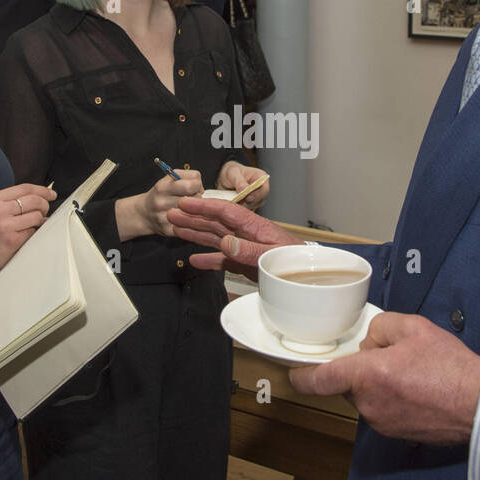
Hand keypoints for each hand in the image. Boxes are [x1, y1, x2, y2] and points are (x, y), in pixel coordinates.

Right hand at [0, 183, 54, 288]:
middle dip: (45, 205)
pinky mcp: (11, 241)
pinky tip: (26, 238)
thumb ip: (5, 205)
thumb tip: (35, 202)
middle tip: (45, 212)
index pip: (25, 188)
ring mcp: (5, 226)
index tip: (50, 194)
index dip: (42, 190)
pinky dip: (33, 234)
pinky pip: (33, 233)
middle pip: (35, 200)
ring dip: (40, 222)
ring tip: (33, 227)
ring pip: (37, 216)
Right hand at [118, 170, 203, 239]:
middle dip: (197, 197)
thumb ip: (187, 177)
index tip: (193, 187)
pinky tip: (184, 218)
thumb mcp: (169, 179)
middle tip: (190, 198)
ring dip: (194, 209)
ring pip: (195, 211)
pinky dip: (190, 221)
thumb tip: (202, 190)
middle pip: (196, 198)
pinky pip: (190, 226)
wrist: (144, 214)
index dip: (197, 185)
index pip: (193, 185)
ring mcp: (165, 218)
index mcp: (163, 187)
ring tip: (186, 208)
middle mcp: (162, 202)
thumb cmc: (161, 194)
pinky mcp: (168, 230)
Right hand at [168, 196, 297, 277]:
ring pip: (215, 238)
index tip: (186, 203)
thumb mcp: (272, 256)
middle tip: (172, 213)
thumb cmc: (295, 262)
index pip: (225, 211)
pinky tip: (194, 259)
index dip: (205, 206)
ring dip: (195, 233)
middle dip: (193, 217)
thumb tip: (225, 242)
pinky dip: (208, 259)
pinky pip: (222, 259)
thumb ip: (248, 250)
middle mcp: (246, 234)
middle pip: (215, 223)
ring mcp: (244, 248)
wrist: (307, 277)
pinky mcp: (244, 263)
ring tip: (176, 228)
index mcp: (254, 226)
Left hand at [217, 160, 269, 209]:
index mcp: (260, 177)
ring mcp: (257, 197)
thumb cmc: (231, 173)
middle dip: (249, 201)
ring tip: (235, 200)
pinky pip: (249, 210)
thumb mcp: (232, 173)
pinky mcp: (251, 204)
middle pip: (261, 199)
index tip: (247, 198)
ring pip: (255, 206)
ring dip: (245, 205)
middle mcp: (261, 188)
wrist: (225, 180)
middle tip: (239, 200)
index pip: (264, 189)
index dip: (257, 195)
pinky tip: (236, 203)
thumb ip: (239, 181)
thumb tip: (245, 189)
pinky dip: (242, 209)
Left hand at [289, 312, 479, 444]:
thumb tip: (371, 342)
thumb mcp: (414, 328)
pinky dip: (392, 400)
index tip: (295, 372)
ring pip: (366, 397)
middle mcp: (367, 403)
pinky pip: (382, 410)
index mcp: (367, 375)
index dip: (302, 375)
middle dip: (362, 369)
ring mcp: (381, 422)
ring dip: (378, 385)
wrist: (479, 406)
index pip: (319, 379)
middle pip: (348, 384)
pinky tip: (418, 391)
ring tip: (413, 375)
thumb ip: (381, 328)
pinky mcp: (395, 434)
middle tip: (394, 357)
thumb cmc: (449, 366)